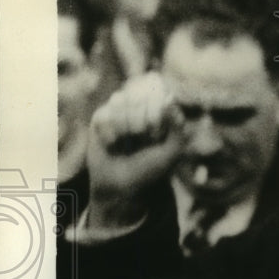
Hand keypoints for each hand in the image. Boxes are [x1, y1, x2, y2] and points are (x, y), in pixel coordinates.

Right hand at [86, 72, 183, 228]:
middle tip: (141, 141)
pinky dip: (110, 135)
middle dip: (140, 124)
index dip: (155, 116)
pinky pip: (104, 116)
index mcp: (162, 111)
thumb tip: (170, 97)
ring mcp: (120, 110)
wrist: (121, 186)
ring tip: (127, 143)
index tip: (156, 137)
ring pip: (119, 103)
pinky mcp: (101, 118)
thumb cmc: (150, 169)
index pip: (157, 93)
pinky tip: (112, 145)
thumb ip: (177, 127)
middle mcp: (142, 105)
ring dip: (124, 129)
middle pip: (138, 98)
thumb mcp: (172, 152)